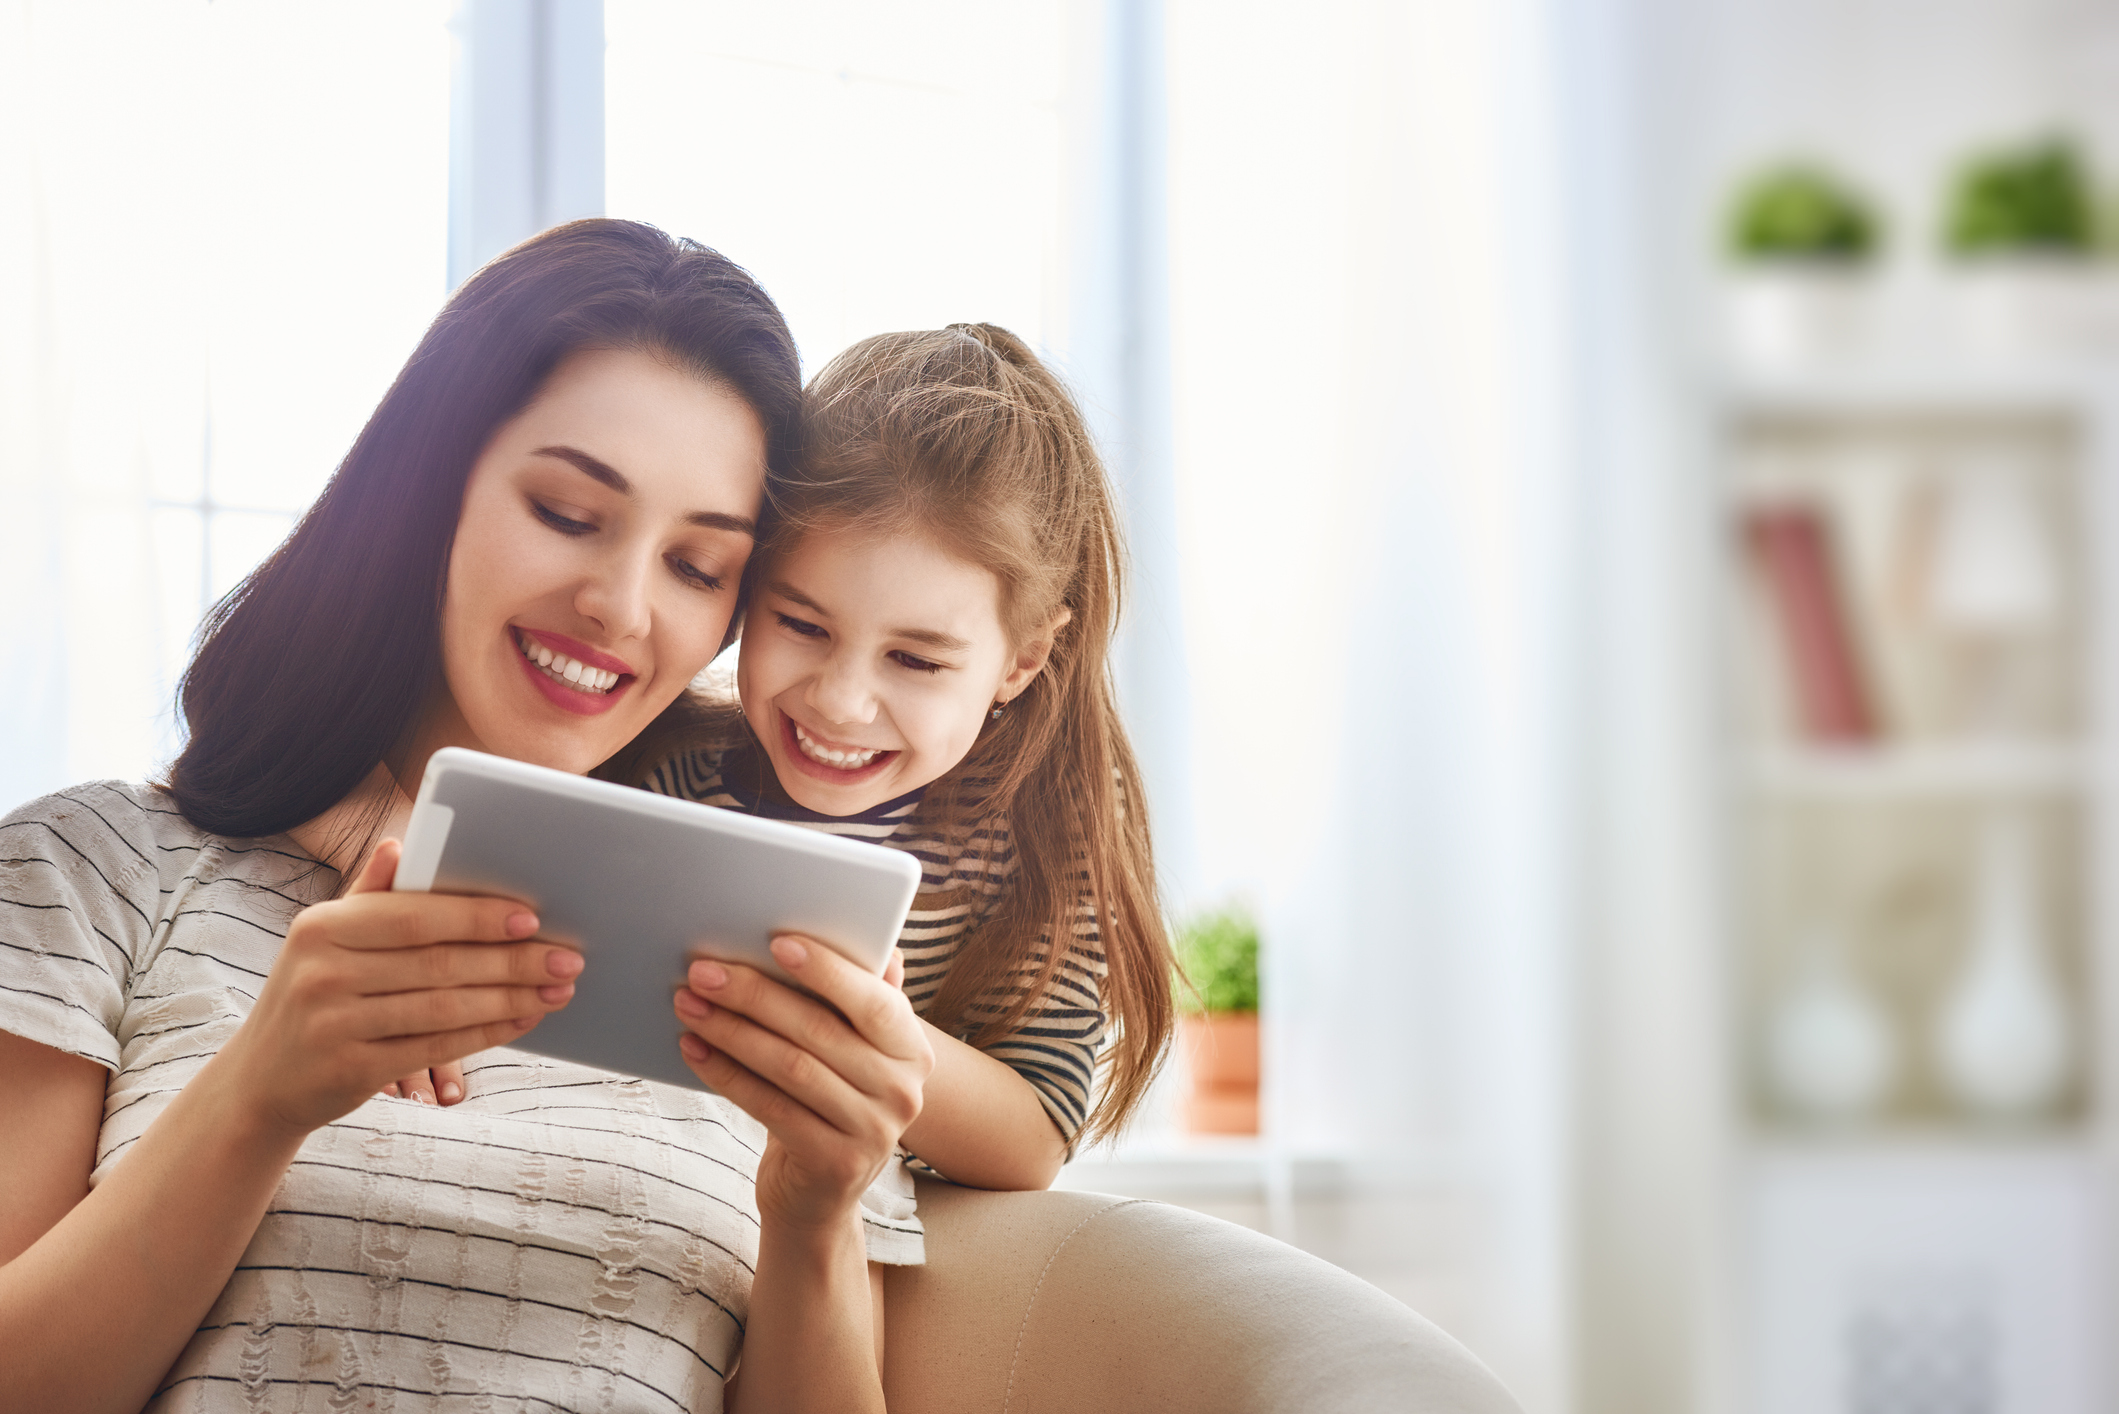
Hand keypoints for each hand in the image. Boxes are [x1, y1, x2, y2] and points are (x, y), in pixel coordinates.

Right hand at [219, 838, 582, 1139]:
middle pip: (439, 963)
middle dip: (513, 961)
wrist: (261, 1080)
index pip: (414, 916)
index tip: (533, 917)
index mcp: (322, 928)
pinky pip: (436, 1048)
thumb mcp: (326, 940)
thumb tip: (399, 843)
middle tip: (566, 958)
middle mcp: (323, 974)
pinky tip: (522, 1021)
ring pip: (444, 1008)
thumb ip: (369, 894)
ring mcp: (334, 1025)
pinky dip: (487, 1033)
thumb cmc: (312, 995)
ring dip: (511, 999)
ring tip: (557, 989)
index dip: (477, 916)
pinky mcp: (352, 1070)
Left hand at [674, 942, 932, 1231]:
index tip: (776, 941)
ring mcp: (873, 1132)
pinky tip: (694, 1050)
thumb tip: (865, 938)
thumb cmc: (828, 1101)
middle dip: (755, 995)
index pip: (875, 1002)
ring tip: (689, 1005)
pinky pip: (770, 1107)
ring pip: (790, 1067)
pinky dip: (726, 1075)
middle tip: (703, 971)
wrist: (819, 1196)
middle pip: (820, 1031)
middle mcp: (904, 1091)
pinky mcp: (834, 1164)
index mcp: (914, 1049)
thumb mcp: (851, 1052)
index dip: (828, 970)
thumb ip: (858, 999)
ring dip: (732, 1031)